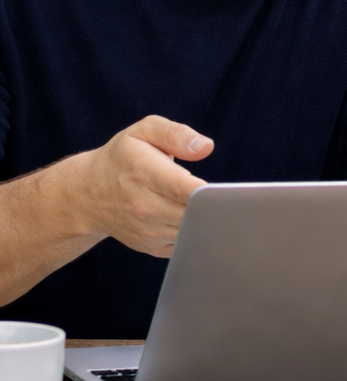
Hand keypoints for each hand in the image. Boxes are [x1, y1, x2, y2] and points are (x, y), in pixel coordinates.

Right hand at [63, 115, 213, 257]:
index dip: (210, 192)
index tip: (223, 190)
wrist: (87, 195)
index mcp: (146, 174)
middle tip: (224, 197)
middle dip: (215, 207)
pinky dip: (196, 235)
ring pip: (193, 233)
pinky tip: (194, 220)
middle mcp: (145, 207)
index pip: (185, 189)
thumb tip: (206, 147)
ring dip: (207, 222)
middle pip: (195, 215)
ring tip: (208, 206)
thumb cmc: (121, 159)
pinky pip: (185, 246)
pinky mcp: (151, 247)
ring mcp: (147, 230)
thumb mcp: (142, 133)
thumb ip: (176, 134)